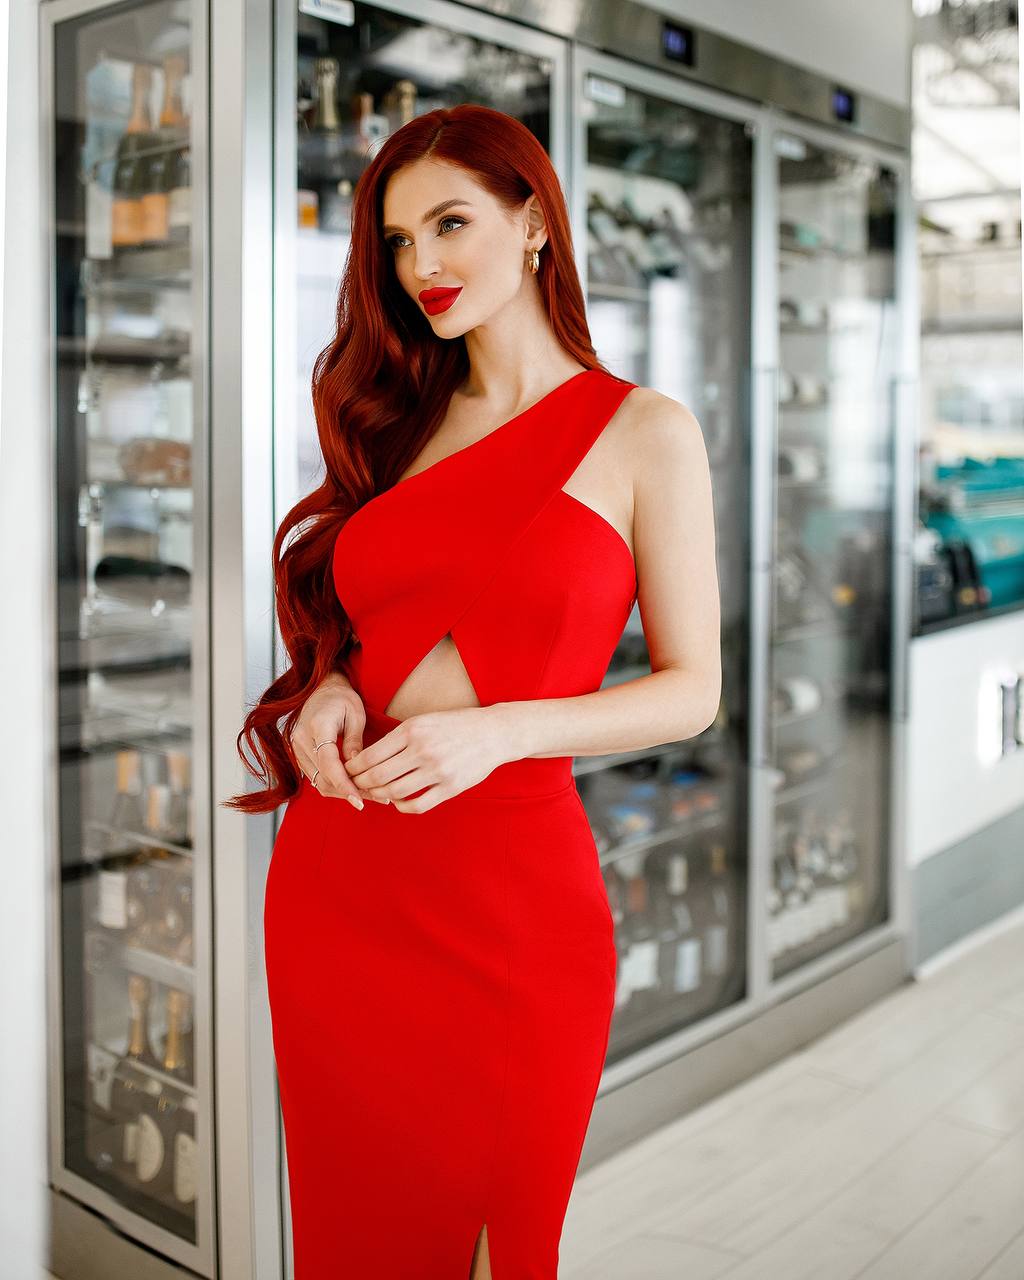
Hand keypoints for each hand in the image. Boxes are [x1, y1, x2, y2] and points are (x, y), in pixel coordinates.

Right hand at [287, 674, 377, 809]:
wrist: (322, 690)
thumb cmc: (343, 699)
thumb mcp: (356, 715)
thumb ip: (355, 742)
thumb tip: (358, 770)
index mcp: (317, 725)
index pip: (328, 763)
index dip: (344, 784)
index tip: (360, 800)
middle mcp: (301, 739)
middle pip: (323, 777)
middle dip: (348, 792)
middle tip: (376, 799)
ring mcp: (296, 748)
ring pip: (318, 781)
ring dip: (342, 792)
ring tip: (368, 796)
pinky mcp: (298, 755)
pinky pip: (315, 777)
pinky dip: (334, 785)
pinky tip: (353, 787)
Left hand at [341, 706, 510, 812]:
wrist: (494, 732)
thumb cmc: (455, 725)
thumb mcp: (424, 721)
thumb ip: (399, 738)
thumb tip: (368, 758)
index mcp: (412, 730)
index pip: (370, 755)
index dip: (353, 767)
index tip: (348, 771)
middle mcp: (422, 750)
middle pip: (377, 776)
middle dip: (360, 783)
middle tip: (355, 785)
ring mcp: (437, 771)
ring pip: (394, 792)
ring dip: (378, 795)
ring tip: (375, 793)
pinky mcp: (450, 787)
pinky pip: (417, 805)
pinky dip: (401, 806)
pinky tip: (398, 801)